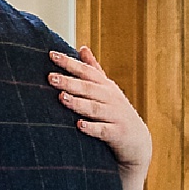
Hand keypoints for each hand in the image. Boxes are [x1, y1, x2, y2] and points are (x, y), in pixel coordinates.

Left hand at [50, 48, 151, 172]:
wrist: (137, 141)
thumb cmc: (116, 111)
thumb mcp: (107, 88)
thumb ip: (93, 69)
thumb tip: (82, 47)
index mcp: (105, 86)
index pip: (86, 71)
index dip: (70, 63)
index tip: (52, 55)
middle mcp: (110, 98)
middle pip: (88, 88)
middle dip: (69, 82)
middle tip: (51, 77)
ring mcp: (114, 115)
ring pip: (94, 108)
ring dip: (78, 103)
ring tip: (62, 97)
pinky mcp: (117, 134)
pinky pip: (103, 130)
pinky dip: (92, 128)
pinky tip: (79, 125)